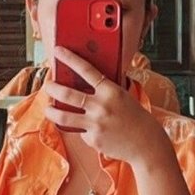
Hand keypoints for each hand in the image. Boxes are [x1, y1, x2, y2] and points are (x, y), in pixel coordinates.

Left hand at [44, 46, 166, 162]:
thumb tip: (80, 84)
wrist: (146, 143)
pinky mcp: (93, 140)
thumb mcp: (122, 96)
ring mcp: (95, 124)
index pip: (86, 69)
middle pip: (67, 93)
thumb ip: (103, 90)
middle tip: (48, 85)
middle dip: (52, 88)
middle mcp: (101, 106)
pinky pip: (80, 131)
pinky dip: (81, 129)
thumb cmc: (134, 117)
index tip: (57, 50)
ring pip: (63, 116)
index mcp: (110, 91)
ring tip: (48, 108)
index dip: (69, 58)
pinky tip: (89, 129)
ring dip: (51, 111)